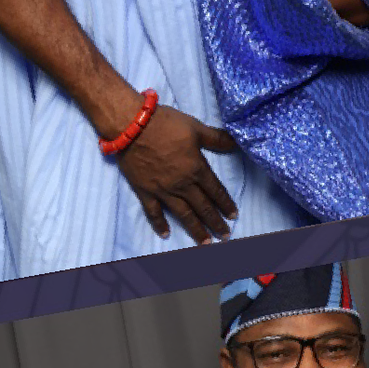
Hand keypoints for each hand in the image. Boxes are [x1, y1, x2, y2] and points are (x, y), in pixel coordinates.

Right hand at [114, 104, 242, 244]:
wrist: (132, 126)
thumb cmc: (166, 124)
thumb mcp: (196, 128)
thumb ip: (217, 138)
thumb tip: (237, 142)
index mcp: (196, 169)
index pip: (216, 190)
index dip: (226, 204)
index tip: (233, 216)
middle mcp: (182, 184)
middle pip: (203, 207)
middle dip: (215, 222)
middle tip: (225, 236)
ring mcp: (163, 190)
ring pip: (183, 214)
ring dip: (195, 229)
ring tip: (205, 243)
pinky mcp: (145, 191)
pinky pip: (153, 212)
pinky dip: (159, 224)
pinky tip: (166, 234)